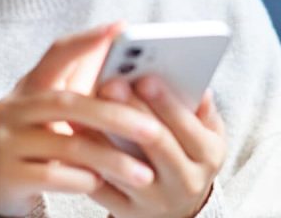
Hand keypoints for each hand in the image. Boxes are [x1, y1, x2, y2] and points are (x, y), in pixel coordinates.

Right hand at [0, 21, 164, 216]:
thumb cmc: (41, 136)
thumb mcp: (58, 108)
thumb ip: (86, 83)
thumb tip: (129, 56)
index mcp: (30, 84)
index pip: (57, 53)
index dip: (87, 40)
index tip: (121, 29)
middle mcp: (13, 107)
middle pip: (67, 103)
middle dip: (115, 116)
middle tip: (154, 130)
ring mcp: (8, 141)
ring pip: (66, 145)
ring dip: (110, 159)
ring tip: (145, 174)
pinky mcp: (9, 174)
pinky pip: (55, 176)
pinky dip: (84, 180)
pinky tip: (105, 185)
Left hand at [89, 77, 226, 217]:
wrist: (176, 211)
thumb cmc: (186, 158)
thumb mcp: (205, 136)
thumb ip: (201, 109)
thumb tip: (196, 83)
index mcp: (208, 155)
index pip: (187, 126)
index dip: (165, 101)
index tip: (143, 77)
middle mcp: (186, 181)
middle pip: (156, 142)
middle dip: (132, 109)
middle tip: (110, 84)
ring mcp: (155, 200)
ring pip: (124, 165)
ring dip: (101, 133)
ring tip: (83, 105)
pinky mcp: (126, 211)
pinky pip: (101, 185)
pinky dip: (85, 159)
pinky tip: (72, 134)